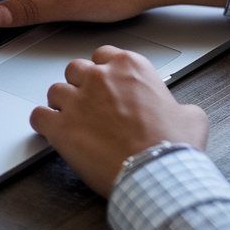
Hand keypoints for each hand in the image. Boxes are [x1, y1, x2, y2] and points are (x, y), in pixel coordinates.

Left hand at [29, 45, 208, 197]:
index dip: (103, 72)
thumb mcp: (191, 116)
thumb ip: (178, 105)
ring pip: (55, 91)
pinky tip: (51, 131)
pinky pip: (38, 116)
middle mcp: (101, 77)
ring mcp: (78, 100)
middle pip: (76, 70)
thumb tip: (181, 113)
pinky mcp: (61, 127)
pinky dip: (43, 124)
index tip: (106, 85)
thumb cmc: (172, 146)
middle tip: (89, 105)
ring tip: (71, 121)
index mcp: (131, 67)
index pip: (104, 55)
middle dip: (80, 86)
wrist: (158, 173)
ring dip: (61, 105)